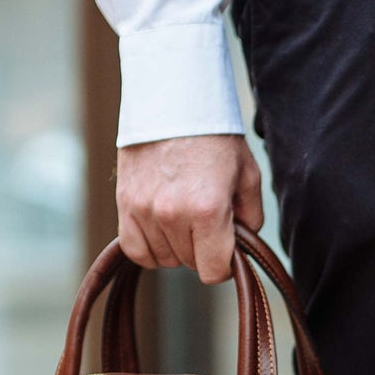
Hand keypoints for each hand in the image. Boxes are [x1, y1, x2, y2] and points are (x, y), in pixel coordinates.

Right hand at [115, 134, 263, 283]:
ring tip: (184, 216)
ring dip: (176, 247)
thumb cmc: (215, 138)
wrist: (174, 103)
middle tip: (207, 220)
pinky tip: (161, 229)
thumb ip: (250, 218)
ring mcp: (144, 210)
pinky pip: (135, 250)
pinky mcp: (124, 204)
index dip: (224, 265)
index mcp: (208, 210)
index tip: (226, 248)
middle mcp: (172, 214)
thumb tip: (242, 246)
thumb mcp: (248, 175)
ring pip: (163, 259)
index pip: (213, 271)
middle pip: (189, 264)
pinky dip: (149, 247)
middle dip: (202, 249)